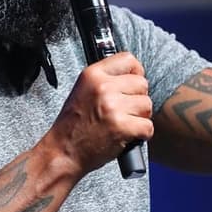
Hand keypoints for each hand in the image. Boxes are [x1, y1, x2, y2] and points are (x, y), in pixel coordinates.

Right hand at [44, 52, 153, 175]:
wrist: (63, 152)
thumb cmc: (73, 125)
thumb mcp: (83, 90)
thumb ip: (106, 79)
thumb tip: (133, 73)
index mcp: (92, 75)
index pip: (128, 60)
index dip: (135, 72)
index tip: (132, 84)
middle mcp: (103, 87)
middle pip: (142, 84)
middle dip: (138, 98)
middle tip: (125, 111)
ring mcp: (112, 107)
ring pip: (147, 105)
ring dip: (140, 117)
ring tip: (123, 123)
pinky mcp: (121, 127)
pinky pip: (148, 126)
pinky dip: (141, 134)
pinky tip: (127, 135)